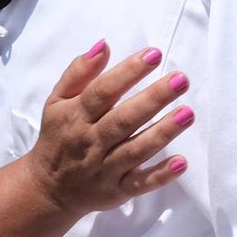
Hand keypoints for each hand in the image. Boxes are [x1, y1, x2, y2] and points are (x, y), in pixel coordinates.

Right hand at [24, 40, 192, 214]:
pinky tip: (181, 162)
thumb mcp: (57, 101)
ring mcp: (105, 169)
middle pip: (124, 119)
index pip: (103, 91)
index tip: (154, 54)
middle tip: (181, 80)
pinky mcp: (117, 192)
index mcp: (76, 116)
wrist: (48, 189)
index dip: (128, 72)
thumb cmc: (58, 135)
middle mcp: (91, 142)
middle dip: (153, 99)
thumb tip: (103, 45)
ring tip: (188, 113)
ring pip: (136, 150)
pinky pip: (140, 184)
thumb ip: (79, 72)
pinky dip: (160, 175)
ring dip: (163, 132)